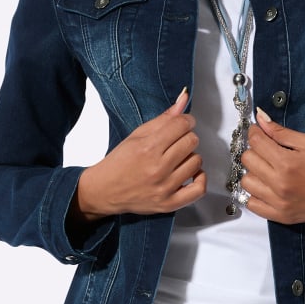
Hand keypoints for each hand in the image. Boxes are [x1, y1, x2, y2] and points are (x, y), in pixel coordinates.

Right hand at [71, 89, 205, 220]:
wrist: (104, 191)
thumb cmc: (119, 162)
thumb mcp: (137, 135)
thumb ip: (163, 118)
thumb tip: (184, 99)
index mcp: (148, 148)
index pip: (182, 125)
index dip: (185, 121)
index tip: (182, 124)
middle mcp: (157, 168)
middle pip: (192, 141)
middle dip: (186, 137)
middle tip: (176, 142)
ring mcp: (164, 188)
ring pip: (196, 162)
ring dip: (189, 156)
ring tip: (177, 158)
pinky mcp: (169, 204)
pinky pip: (198, 190)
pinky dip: (200, 178)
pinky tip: (191, 172)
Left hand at [240, 108, 304, 223]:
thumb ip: (281, 132)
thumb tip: (260, 119)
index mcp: (287, 163)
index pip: (255, 142)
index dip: (255, 132)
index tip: (259, 132)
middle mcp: (280, 185)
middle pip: (247, 160)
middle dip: (255, 150)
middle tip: (268, 150)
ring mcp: (279, 203)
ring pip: (246, 182)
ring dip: (254, 172)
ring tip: (268, 169)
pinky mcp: (281, 216)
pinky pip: (252, 204)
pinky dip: (256, 194)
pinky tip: (267, 186)